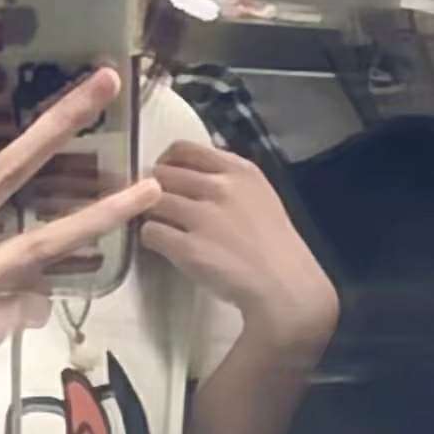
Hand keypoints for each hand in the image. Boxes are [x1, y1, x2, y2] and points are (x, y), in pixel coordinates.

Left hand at [142, 142, 337, 354]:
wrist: (284, 285)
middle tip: (162, 207)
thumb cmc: (272, 243)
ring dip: (153, 215)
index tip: (166, 176)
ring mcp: (202, 217)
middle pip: (161, 174)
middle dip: (156, 189)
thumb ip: (228, 179)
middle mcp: (219, 187)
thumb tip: (192, 171)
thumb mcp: (258, 194)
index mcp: (238, 170)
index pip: (183, 148)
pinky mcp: (188, 248)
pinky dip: (152, 240)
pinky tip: (166, 248)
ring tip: (165, 228)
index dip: (166, 161)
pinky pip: (150, 232)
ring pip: (151, 202)